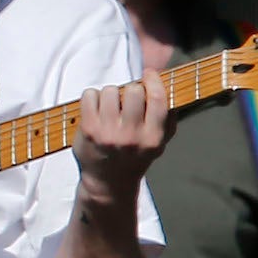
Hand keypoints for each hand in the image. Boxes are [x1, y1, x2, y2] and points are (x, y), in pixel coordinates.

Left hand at [73, 70, 172, 200]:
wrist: (108, 183)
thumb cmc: (135, 157)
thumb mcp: (160, 143)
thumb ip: (168, 117)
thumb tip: (169, 84)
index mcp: (153, 138)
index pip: (158, 98)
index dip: (153, 80)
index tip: (149, 74)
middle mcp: (131, 137)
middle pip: (133, 90)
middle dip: (131, 90)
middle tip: (127, 100)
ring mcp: (108, 134)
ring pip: (109, 90)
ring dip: (109, 94)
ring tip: (110, 108)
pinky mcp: (88, 130)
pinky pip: (89, 95)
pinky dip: (92, 98)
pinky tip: (96, 109)